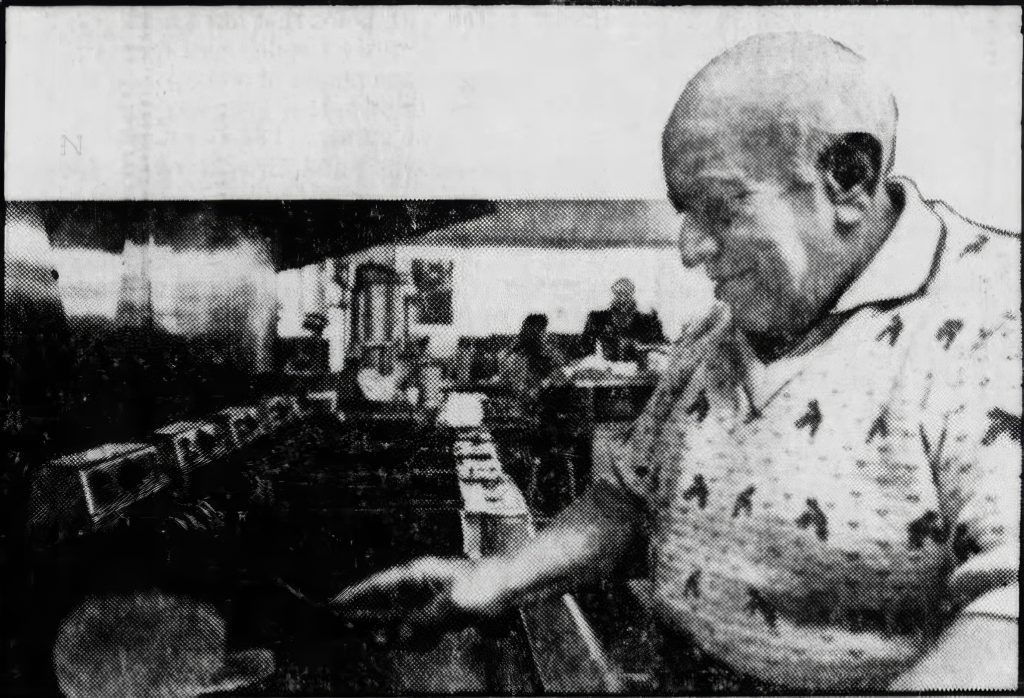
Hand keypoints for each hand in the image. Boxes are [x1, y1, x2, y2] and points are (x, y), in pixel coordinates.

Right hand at [329, 556, 509, 649]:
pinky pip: (423, 629)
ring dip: (410, 635)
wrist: (513, 586)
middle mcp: (421, 584)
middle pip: (388, 608)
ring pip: (406, 623)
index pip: (379, 583)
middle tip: (380, 640)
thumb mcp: (451, 606)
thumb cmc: (485, 584)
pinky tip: (438, 635)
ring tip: (427, 636)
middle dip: (386, 627)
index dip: (356, 594)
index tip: (336, 603)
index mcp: (419, 573)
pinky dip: (425, 637)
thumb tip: (402, 632)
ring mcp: (431, 598)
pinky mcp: (442, 611)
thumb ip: (424, 621)